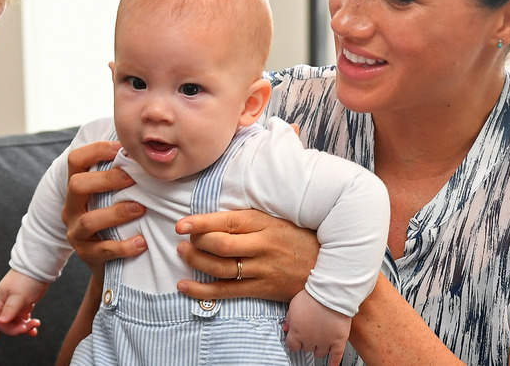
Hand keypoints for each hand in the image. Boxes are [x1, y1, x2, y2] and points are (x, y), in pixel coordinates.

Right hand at [0, 270, 47, 339]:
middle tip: (28, 327)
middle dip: (15, 329)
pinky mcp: (24, 305)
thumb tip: (1, 322)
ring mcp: (14, 305)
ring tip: (35, 324)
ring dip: (24, 327)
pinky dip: (28, 324)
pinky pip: (23, 319)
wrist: (39, 268)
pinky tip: (35, 328)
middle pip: (4, 323)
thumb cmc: (27, 279)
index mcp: (0, 299)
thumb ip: (10, 309)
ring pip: (15, 322)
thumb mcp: (19, 295)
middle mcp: (5, 304)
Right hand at [62, 140, 146, 275]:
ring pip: (88, 220)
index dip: (96, 150)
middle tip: (132, 178)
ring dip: (117, 213)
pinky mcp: (87, 256)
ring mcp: (76, 233)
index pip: (75, 160)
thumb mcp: (111, 196)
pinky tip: (142, 242)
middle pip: (76, 185)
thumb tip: (145, 148)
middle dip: (106, 179)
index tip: (120, 148)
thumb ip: (120, 175)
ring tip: (141, 209)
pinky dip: (124, 246)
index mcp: (76, 189)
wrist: (108, 265)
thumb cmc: (115, 221)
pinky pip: (103, 250)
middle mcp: (71, 208)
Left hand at [174, 209, 318, 301]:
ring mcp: (262, 270)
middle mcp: (262, 246)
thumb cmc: (298, 238)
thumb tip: (214, 216)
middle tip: (183, 240)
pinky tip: (184, 286)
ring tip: (182, 254)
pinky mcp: (261, 289)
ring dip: (196, 262)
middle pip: (221, 246)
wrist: (328, 267)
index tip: (182, 225)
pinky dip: (202, 290)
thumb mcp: (276, 219)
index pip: (227, 221)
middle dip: (196, 243)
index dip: (201, 223)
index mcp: (264, 224)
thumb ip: (248, 219)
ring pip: (220, 268)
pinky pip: (226, 292)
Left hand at [284, 290, 349, 364]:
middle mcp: (309, 340)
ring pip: (320, 353)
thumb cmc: (312, 297)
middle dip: (308, 342)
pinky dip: (334, 363)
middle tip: (311, 335)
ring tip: (320, 342)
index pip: (292, 346)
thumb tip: (286, 328)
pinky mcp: (338, 341)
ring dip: (319, 349)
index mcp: (297, 332)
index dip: (295, 342)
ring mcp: (324, 342)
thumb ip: (289, 319)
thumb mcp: (293, 305)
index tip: (297, 341)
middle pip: (306, 348)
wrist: (331, 293)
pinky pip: (336, 356)